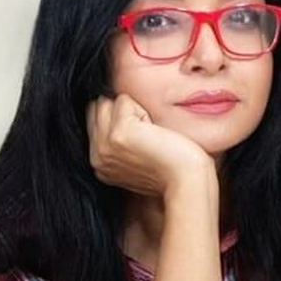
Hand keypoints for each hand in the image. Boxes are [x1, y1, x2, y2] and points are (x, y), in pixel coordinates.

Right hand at [86, 93, 214, 196]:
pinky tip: (154, 132)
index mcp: (99, 163)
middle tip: (147, 135)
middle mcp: (97, 156)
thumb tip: (115, 110)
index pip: (95, 120)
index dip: (120, 119)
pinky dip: (142, 110)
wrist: (185, 180)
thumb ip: (119, 142)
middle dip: (122, 112)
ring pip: (108, 102)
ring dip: (131, 110)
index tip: (142, 139)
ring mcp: (104, 145)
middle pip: (97, 108)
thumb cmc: (170, 168)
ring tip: (149, 134)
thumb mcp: (135, 158)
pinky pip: (123, 100)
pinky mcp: (118, 134)